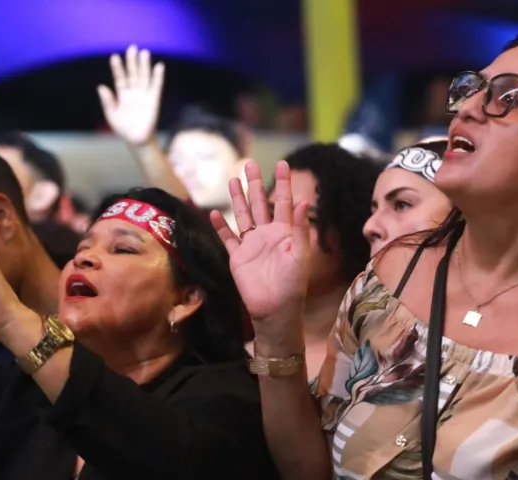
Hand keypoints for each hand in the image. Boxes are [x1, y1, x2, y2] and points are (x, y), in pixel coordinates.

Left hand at [97, 45, 164, 145]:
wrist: (137, 139)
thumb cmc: (123, 128)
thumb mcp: (111, 115)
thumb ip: (107, 101)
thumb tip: (100, 87)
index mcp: (122, 94)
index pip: (120, 78)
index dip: (117, 68)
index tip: (114, 57)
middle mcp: (133, 92)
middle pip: (133, 73)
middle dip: (132, 61)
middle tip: (132, 47)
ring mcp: (144, 95)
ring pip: (144, 77)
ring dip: (144, 65)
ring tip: (144, 53)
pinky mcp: (154, 100)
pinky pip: (156, 86)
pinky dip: (158, 76)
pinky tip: (159, 66)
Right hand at [210, 161, 311, 333]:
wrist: (275, 309)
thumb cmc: (292, 284)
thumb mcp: (300, 254)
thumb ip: (299, 228)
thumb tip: (304, 200)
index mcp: (285, 232)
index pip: (283, 201)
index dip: (283, 183)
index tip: (283, 163)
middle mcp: (267, 234)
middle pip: (260, 203)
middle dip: (255, 184)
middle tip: (249, 164)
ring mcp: (251, 244)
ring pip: (243, 216)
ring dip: (238, 199)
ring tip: (233, 180)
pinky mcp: (237, 257)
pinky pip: (227, 238)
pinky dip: (220, 226)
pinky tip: (213, 212)